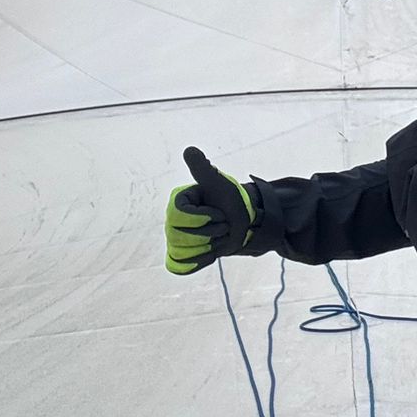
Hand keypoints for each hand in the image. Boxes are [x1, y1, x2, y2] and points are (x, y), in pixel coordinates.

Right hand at [163, 147, 258, 274]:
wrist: (244, 223)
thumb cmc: (231, 200)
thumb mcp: (219, 184)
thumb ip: (203, 169)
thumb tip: (190, 150)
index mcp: (178, 201)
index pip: (179, 214)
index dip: (202, 217)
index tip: (219, 213)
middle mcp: (172, 220)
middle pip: (178, 236)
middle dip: (208, 233)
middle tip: (222, 225)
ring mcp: (176, 239)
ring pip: (182, 252)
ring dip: (208, 247)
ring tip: (218, 237)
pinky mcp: (183, 255)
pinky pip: (180, 266)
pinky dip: (200, 261)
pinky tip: (212, 252)